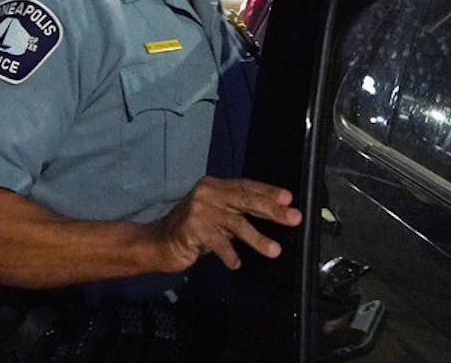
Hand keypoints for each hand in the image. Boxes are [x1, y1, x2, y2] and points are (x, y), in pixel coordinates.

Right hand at [152, 176, 302, 271]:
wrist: (156, 243)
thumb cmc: (193, 231)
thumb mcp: (218, 217)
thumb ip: (238, 214)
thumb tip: (275, 214)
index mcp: (215, 186)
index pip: (247, 186)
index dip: (268, 192)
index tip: (289, 198)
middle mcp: (208, 193)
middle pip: (245, 200)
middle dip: (272, 210)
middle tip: (294, 217)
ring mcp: (199, 210)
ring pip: (235, 223)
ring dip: (257, 238)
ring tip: (274, 251)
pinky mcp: (190, 229)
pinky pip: (217, 243)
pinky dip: (228, 254)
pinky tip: (236, 263)